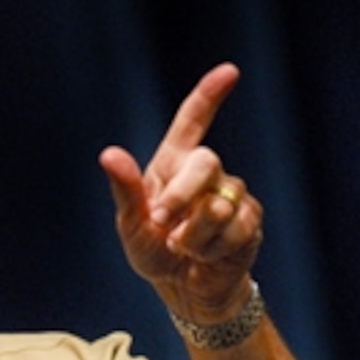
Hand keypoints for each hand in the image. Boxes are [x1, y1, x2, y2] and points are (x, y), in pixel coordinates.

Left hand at [100, 63, 262, 323]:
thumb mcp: (131, 226)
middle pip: (206, 162)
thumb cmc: (153, 252)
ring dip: (194, 235)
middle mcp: (206, 173)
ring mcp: (232, 194)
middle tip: (163, 224)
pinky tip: (207, 256)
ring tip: (185, 248)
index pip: (192, 121)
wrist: (184, 288)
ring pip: (220, 203)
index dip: (209, 96)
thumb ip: (125, 190)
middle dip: (181, 196)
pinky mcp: (250, 221)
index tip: (230, 72)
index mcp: (173, 164)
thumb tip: (109, 154)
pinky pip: (236, 229)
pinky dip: (213, 249)